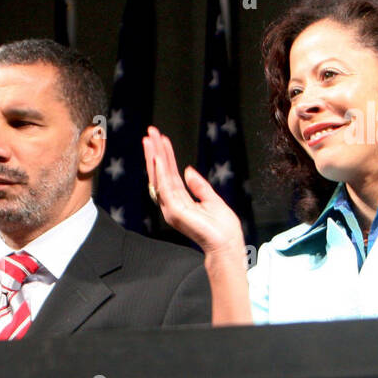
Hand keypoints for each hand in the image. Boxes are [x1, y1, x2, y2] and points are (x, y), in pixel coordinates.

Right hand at [143, 126, 245, 255]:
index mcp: (180, 201)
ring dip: (155, 157)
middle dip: (155, 152)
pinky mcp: (175, 211)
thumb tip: (188, 171)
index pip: (169, 175)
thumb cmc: (223, 229)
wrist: (227, 245)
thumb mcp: (212, 200)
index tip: (161, 140)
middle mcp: (171, 204)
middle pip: (160, 174)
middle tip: (150, 133)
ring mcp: (171, 208)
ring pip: (159, 177)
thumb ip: (199, 186)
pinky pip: (165, 187)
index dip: (165, 157)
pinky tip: (158, 157)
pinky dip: (160, 172)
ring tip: (151, 139)